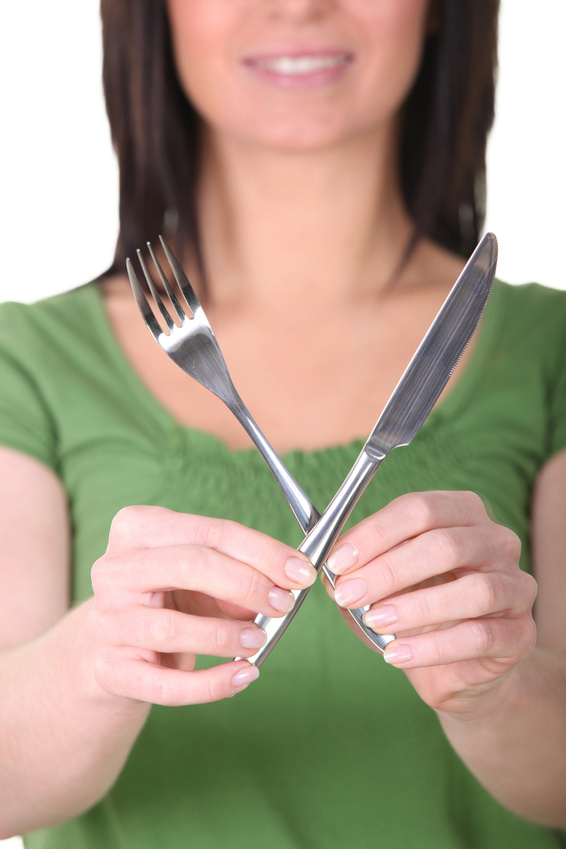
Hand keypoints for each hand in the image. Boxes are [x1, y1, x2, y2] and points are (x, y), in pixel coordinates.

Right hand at [87, 505, 315, 705]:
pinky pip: (165, 684)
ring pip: (173, 627)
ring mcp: (108, 620)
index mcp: (138, 528)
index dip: (262, 551)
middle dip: (247, 584)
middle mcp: (115, 568)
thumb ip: (237, 572)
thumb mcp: (199, 575)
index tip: (300, 572)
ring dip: (226, 635)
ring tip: (260, 640)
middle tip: (283, 603)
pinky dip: (211, 683)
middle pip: (189, 565)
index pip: (210, 531)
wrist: (111, 646)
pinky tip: (242, 676)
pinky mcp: (110, 670)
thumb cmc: (167, 599)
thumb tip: (286, 583)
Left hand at [325, 491, 536, 715]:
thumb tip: (328, 569)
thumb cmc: (418, 609)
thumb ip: (358, 570)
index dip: (375, 533)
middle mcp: (496, 541)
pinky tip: (397, 655)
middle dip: (388, 570)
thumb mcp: (383, 583)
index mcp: (461, 513)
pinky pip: (480, 637)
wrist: (458, 666)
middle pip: (445, 545)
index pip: (419, 509)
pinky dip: (433, 648)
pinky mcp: (521, 632)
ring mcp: (516, 586)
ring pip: (473, 591)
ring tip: (374, 623)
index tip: (337, 561)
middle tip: (348, 594)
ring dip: (415, 608)